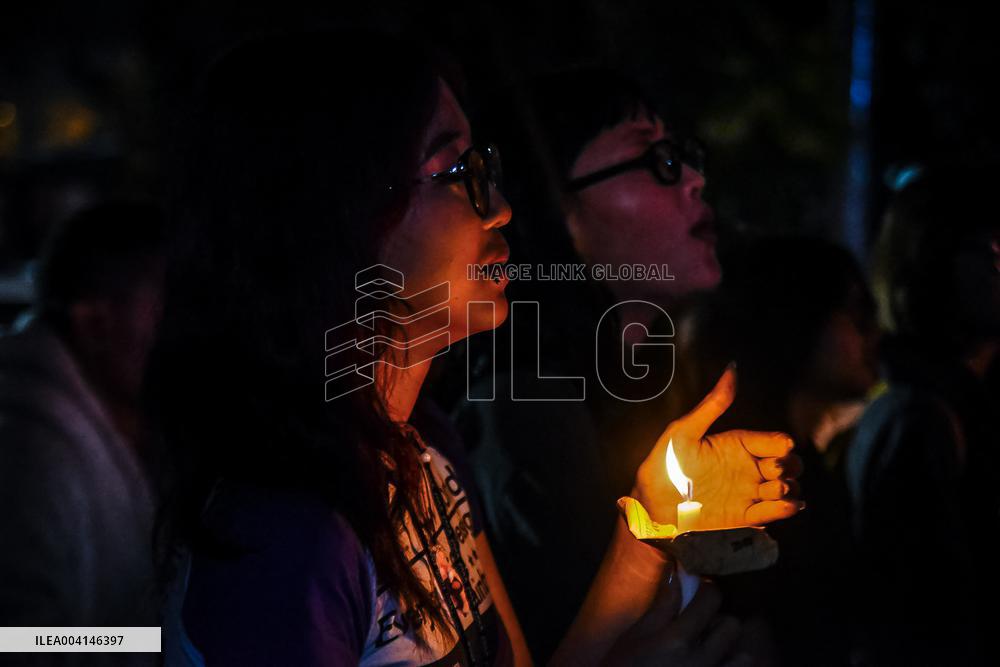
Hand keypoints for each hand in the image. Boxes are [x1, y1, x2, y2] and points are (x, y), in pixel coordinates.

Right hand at [603, 574, 748, 666]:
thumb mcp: (635, 637)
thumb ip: (661, 606)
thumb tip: (676, 570)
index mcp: (677, 639)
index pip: (710, 600)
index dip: (708, 589)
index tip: (700, 590)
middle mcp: (701, 660)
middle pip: (732, 626)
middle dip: (719, 620)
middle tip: (702, 624)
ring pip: (744, 657)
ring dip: (730, 650)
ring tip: (711, 650)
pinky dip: (730, 666)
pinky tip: (713, 664)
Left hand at [634, 366, 803, 527]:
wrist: (652, 504)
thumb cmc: (664, 463)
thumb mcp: (684, 430)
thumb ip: (712, 404)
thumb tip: (732, 368)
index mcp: (738, 444)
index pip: (776, 441)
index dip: (783, 445)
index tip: (780, 448)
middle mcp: (748, 467)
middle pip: (789, 464)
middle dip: (790, 466)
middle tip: (774, 472)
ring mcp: (748, 492)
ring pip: (788, 488)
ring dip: (789, 489)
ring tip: (773, 490)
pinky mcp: (745, 516)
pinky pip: (774, 513)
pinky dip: (785, 509)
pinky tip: (782, 504)